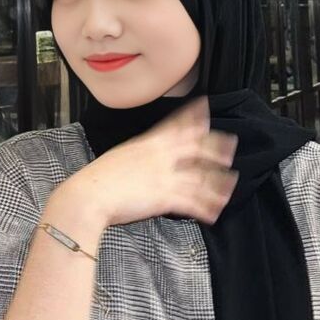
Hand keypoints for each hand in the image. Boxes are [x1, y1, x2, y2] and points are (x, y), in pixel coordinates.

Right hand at [55, 97, 237, 230]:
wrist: (88, 195)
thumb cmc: (98, 178)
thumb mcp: (120, 155)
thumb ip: (138, 153)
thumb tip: (146, 156)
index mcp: (148, 143)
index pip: (176, 124)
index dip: (193, 115)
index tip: (205, 106)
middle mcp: (160, 156)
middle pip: (196, 147)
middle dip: (215, 146)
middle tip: (231, 146)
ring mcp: (164, 176)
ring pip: (200, 177)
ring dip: (218, 183)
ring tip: (231, 185)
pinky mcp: (164, 197)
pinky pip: (192, 203)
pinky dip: (206, 209)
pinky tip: (214, 213)